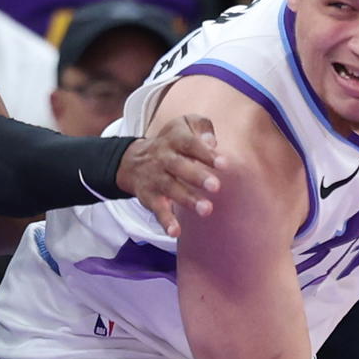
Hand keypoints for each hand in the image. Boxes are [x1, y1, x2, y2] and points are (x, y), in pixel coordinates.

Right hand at [116, 114, 223, 237]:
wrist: (133, 160)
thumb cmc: (172, 143)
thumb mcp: (184, 125)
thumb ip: (201, 127)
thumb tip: (212, 141)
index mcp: (175, 138)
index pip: (190, 144)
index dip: (206, 153)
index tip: (224, 164)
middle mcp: (163, 158)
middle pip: (180, 166)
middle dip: (197, 176)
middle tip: (216, 187)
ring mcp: (155, 178)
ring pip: (171, 188)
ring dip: (188, 200)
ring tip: (206, 210)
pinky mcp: (149, 197)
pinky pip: (157, 209)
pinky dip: (165, 221)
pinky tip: (175, 232)